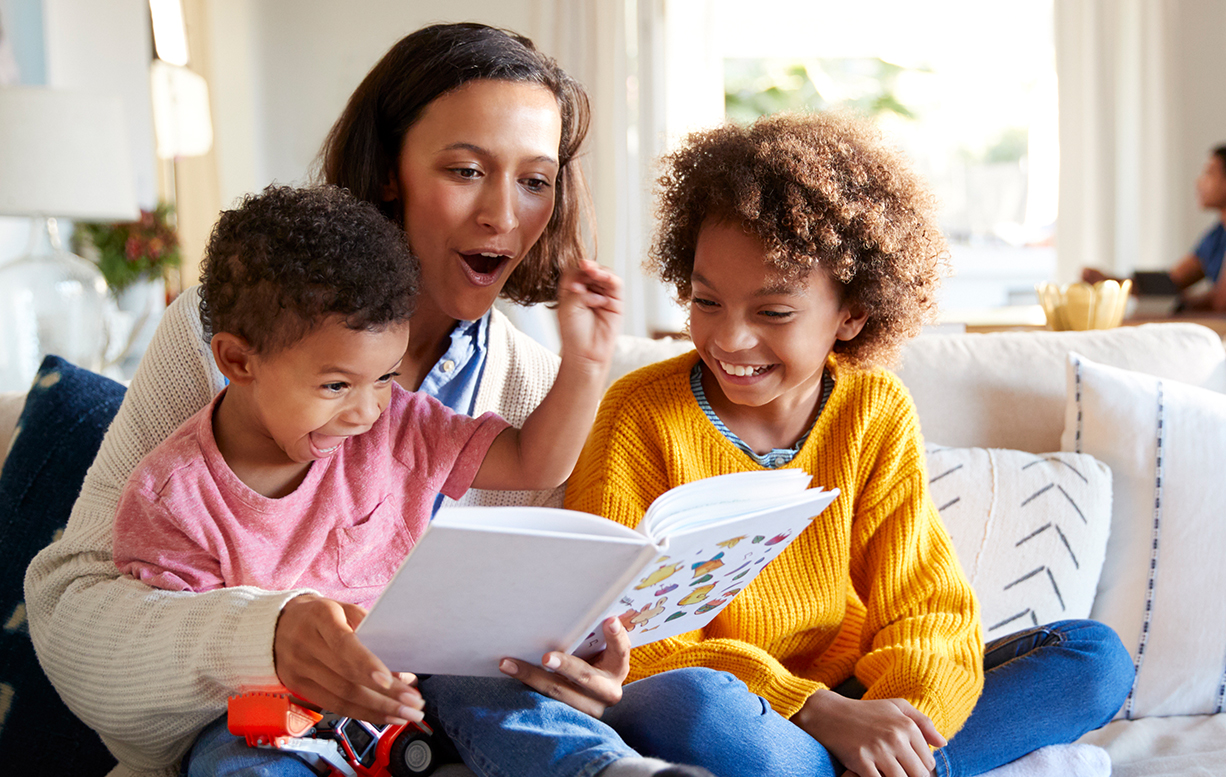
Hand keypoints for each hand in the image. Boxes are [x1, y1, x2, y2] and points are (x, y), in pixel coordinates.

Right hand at [273, 594, 424, 723]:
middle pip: (347, 678)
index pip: (344, 645)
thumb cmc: (318, 614)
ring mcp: (299, 669)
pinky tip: (385, 715)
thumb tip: (398, 665)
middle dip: (386, 695)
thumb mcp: (343, 608)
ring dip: (379, 709)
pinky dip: (363, 713)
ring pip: (343, 697)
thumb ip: (370, 630)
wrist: (275, 625)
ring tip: (406, 713)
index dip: (366, 664)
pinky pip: (334, 706)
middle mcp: (306, 645)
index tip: (389, 680)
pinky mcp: (298, 688)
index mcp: (320, 617)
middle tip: (414, 703)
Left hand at [498, 616, 629, 717]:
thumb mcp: (601, 651)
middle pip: (585, 677)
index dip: (616, 636)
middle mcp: (607, 691)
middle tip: (546, 657)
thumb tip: (590, 610)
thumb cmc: (595, 663)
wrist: (591, 698)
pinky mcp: (570, 718)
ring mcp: (588, 708)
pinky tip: (511, 674)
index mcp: (618, 667)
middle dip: (566, 666)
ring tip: (508, 664)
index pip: (621, 650)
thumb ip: (596, 636)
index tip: (608, 620)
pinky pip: (546, 703)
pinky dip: (526, 687)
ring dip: (531, 677)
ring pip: (559, 693)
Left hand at [556, 260, 622, 370]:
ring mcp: (603, 295)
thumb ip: (577, 290)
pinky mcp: (616, 301)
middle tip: (585, 267)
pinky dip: (611, 278)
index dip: (575, 271)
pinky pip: (616, 285)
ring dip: (599, 270)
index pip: (575, 272)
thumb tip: (592, 278)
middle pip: (591, 270)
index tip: (573, 277)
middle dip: (588, 267)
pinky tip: (603, 277)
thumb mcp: (568, 307)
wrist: (585, 352)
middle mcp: (589, 290)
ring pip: (605, 274)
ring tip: (592, 272)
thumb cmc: (573, 333)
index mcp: (574, 290)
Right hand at [793, 690, 945, 776]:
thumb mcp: (896, 707)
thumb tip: (943, 744)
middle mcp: (895, 737)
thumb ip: (923, 723)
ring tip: (890, 773)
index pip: (929, 762)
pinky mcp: (861, 761)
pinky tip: (877, 775)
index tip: (909, 768)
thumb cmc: (865, 711)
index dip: (921, 769)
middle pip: (919, 775)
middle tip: (901, 772)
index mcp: (907, 726)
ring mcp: (878, 750)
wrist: (828, 713)